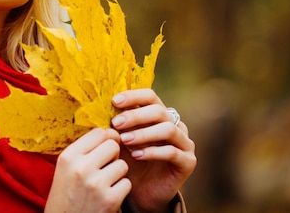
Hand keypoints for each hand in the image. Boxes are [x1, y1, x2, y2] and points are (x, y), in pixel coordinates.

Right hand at [45, 128, 131, 212]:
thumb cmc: (66, 195)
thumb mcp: (65, 169)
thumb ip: (84, 150)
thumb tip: (111, 133)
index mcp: (69, 157)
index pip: (98, 132)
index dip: (106, 138)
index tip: (105, 147)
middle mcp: (81, 167)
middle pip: (113, 145)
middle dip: (113, 155)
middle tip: (105, 166)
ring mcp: (96, 184)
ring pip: (122, 165)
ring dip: (117, 174)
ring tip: (105, 183)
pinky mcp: (110, 200)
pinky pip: (127, 183)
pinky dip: (120, 190)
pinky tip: (108, 196)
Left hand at [111, 89, 196, 212]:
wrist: (142, 193)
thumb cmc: (131, 162)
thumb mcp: (121, 141)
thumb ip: (118, 126)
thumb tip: (102, 109)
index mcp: (160, 115)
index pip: (150, 96)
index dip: (134, 96)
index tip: (114, 101)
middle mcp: (176, 125)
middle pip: (159, 111)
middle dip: (135, 115)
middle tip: (116, 123)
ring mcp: (184, 143)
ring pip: (168, 129)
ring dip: (144, 133)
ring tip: (124, 140)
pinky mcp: (188, 162)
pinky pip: (172, 152)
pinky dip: (152, 152)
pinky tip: (136, 155)